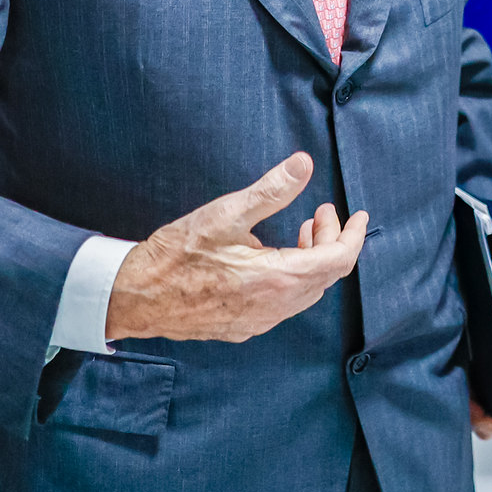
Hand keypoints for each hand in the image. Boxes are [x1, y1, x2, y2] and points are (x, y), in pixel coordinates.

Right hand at [105, 152, 367, 341]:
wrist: (133, 297)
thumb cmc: (175, 254)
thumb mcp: (225, 214)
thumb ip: (271, 190)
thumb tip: (303, 164)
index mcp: (276, 280)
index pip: (338, 261)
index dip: (353, 236)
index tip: (358, 216)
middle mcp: (273, 308)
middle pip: (325, 276)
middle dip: (332, 241)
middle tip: (322, 212)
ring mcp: (258, 322)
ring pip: (306, 292)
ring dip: (313, 260)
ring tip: (302, 229)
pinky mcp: (242, 327)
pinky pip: (284, 304)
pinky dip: (293, 277)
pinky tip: (275, 257)